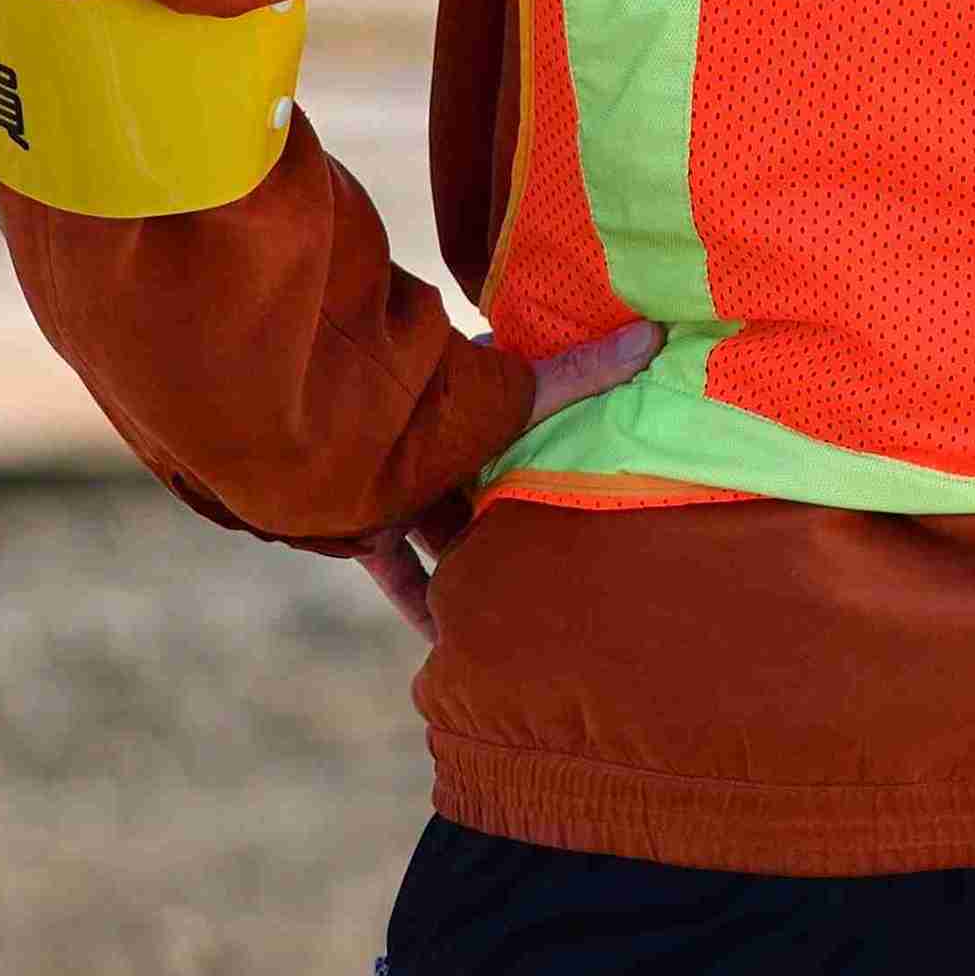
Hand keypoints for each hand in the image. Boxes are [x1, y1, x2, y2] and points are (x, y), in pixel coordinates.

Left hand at [363, 319, 652, 634]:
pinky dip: (423, 606)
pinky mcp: (370, 531)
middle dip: (520, 516)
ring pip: (449, 537)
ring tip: (526, 603)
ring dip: (478, 566)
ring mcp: (402, 492)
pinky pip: (402, 576)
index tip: (599, 467)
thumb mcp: (516, 396)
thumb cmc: (427, 409)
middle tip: (574, 554)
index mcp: (473, 410)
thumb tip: (655, 334)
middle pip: (489, 490)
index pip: (524, 423)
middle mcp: (439, 450)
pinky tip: (451, 640)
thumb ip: (579, 375)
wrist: (319, 437)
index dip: (559, 442)